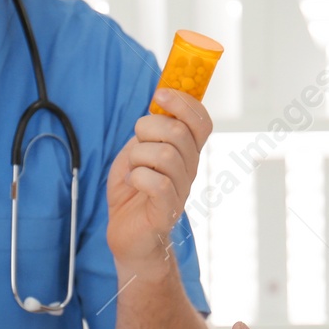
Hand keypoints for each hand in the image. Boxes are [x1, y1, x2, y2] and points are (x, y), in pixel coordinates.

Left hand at [106, 89, 211, 271]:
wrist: (127, 235)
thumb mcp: (137, 150)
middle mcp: (189, 169)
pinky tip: (133, 182)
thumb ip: (149, 130)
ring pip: (166, 155)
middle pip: (179, 133)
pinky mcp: (167, 211)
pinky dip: (138, 177)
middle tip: (137, 141)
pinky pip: (158, 183)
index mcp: (186, 151)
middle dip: (148, 128)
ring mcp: (181, 190)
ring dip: (139, 156)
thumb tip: (159, 102)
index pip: (201, 121)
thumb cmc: (133, 191)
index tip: (160, 94)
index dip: (184, 102)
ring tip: (133, 167)